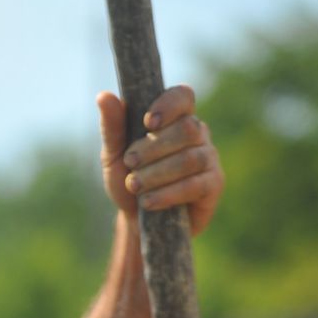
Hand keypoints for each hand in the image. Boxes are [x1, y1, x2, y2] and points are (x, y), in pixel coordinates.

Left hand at [98, 83, 223, 237]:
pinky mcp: (213, 185)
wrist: (138, 222)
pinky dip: (169, 193)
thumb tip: (103, 95)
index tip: (147, 123)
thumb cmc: (129, 181)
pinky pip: (196, 184)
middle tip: (130, 163)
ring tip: (135, 186)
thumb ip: (112, 127)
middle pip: (186, 129)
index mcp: (175, 118)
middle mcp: (197, 133)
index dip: (169, 105)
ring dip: (158, 173)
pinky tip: (149, 202)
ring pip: (190, 158)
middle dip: (153, 148)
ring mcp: (209, 158)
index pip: (182, 96)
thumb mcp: (114, 155)